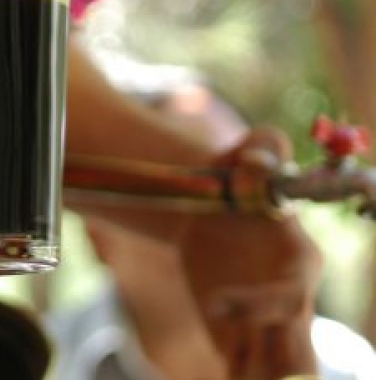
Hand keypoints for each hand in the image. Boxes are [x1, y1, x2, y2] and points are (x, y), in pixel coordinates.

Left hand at [177, 128, 321, 378]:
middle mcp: (290, 300)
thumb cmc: (235, 180)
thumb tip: (258, 159)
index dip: (257, 306)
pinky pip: (243, 370)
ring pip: (281, 370)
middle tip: (251, 372)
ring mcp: (266, 323)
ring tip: (237, 379)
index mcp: (300, 262)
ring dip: (262, 378)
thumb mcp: (246, 155)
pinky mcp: (237, 336)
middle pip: (299, 351)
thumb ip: (260, 149)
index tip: (215, 302)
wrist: (206, 209)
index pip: (292, 299)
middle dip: (281, 370)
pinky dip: (236, 378)